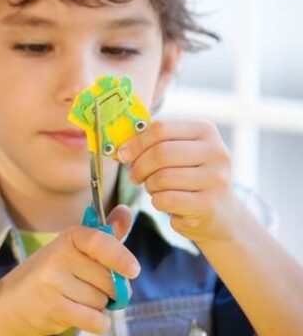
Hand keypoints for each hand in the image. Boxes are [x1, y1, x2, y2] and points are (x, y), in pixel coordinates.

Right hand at [0, 208, 138, 334]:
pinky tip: (81, 316)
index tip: (133, 270)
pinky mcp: (53, 306)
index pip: (99, 241)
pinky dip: (97, 323)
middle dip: (109, 290)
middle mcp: (58, 255)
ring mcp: (53, 280)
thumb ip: (104, 235)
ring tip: (75, 299)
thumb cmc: (51, 275)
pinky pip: (95, 320)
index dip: (120, 256)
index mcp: (68, 238)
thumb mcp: (74, 251)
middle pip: (110, 280)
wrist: (11, 302)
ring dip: (97, 307)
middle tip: (88, 288)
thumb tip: (126, 210)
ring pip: (102, 301)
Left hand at [117, 119, 242, 244]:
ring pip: (162, 178)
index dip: (136, 142)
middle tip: (134, 177)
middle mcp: (217, 152)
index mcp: (206, 131)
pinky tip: (166, 203)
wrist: (220, 214)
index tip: (123, 155)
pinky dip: (157, 202)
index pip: (161, 128)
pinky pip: (166, 200)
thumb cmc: (188, 177)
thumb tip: (121, 148)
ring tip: (155, 189)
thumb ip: (153, 143)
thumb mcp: (178, 152)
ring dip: (149, 186)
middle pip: (160, 153)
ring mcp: (216, 179)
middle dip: (139, 167)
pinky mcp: (209, 205)